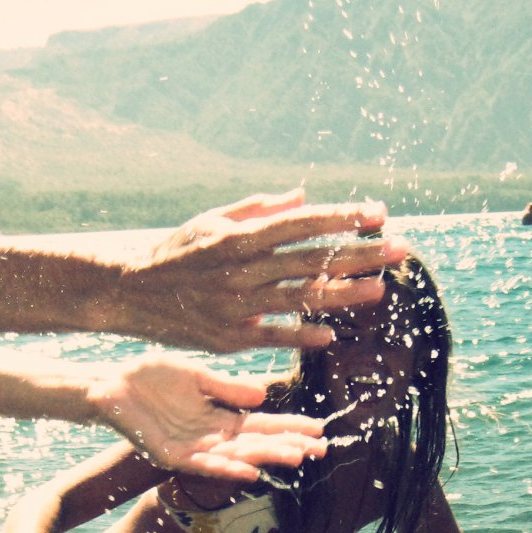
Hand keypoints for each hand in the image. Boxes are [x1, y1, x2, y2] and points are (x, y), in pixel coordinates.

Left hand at [90, 354, 326, 480]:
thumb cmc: (150, 379)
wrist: (110, 385)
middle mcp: (210, 436)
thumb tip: (263, 394)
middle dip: (288, 446)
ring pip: (236, 456)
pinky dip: (227, 470)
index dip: (289, 427)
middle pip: (256, 443)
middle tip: (320, 450)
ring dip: (266, 458)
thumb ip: (227, 388)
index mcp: (218, 415)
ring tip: (295, 458)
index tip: (319, 429)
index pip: (261, 424)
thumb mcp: (196, 377)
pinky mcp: (171, 455)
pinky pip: (204, 466)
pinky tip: (250, 472)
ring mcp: (192, 448)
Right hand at [115, 190, 406, 351]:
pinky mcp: (230, 337)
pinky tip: (332, 333)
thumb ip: (260, 208)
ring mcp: (238, 305)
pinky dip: (302, 334)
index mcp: (241, 236)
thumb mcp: (213, 220)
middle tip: (400, 248)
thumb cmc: (177, 252)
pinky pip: (274, 336)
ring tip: (381, 289)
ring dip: (344, 293)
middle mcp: (243, 270)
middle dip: (360, 253)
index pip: (303, 224)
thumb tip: (304, 196)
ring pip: (300, 298)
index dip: (344, 218)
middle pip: (312, 260)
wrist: (131, 293)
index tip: (378, 213)